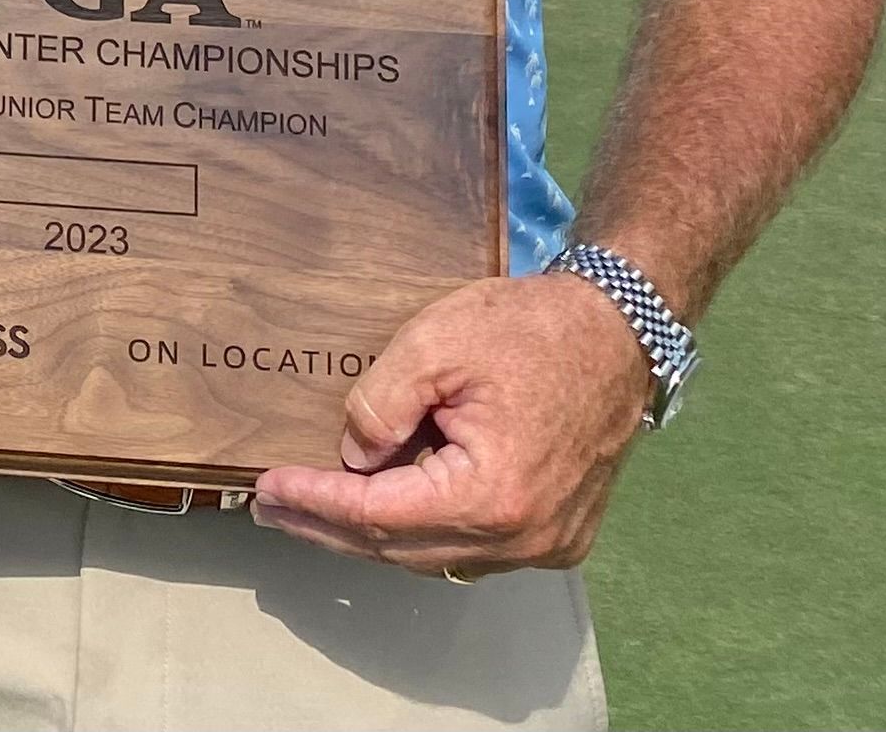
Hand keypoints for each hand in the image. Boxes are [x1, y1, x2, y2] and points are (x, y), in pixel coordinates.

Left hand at [252, 271, 652, 577]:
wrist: (619, 331)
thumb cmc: (530, 329)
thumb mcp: (437, 344)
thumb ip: (381, 404)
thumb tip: (353, 457)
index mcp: (492, 496)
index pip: (378, 515)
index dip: (316, 501)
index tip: (266, 487)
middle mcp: (523, 539)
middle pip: (402, 549)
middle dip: (329, 529)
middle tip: (270, 508)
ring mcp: (547, 545)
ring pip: (437, 557)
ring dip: (374, 536)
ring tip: (313, 509)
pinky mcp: (561, 536)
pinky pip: (473, 549)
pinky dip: (423, 532)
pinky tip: (382, 509)